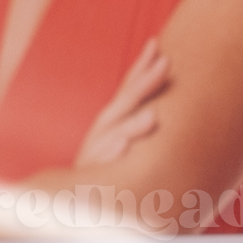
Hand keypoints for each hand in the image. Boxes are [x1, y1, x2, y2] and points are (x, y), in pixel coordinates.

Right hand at [76, 38, 170, 166]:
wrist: (75, 197)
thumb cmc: (107, 159)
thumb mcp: (121, 131)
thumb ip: (140, 109)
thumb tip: (167, 81)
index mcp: (113, 117)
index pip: (128, 88)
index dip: (142, 67)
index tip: (157, 44)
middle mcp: (103, 129)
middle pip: (124, 104)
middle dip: (143, 84)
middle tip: (165, 64)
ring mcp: (95, 151)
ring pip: (114, 136)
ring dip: (132, 125)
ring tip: (152, 115)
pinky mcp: (91, 175)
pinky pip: (102, 166)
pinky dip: (111, 156)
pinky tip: (124, 148)